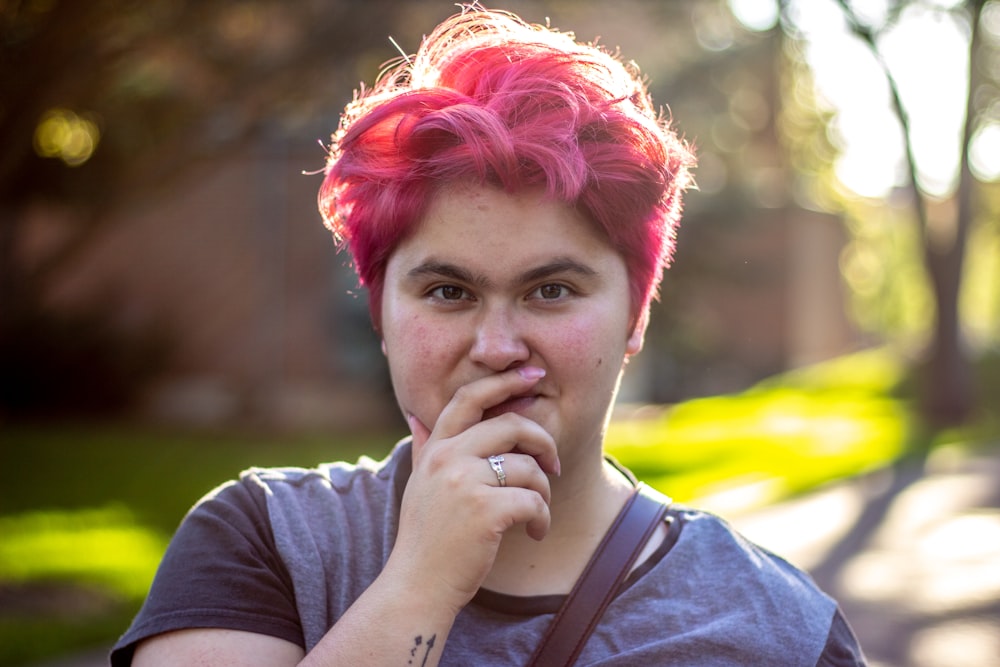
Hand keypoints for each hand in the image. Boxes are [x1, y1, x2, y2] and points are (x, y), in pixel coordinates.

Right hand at [385, 366, 560, 614]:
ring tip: (537, 514)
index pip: (470, 398)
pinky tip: (536, 532)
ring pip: (529, 468)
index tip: (533, 376)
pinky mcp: (486, 510)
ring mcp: (465, 482)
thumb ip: (424, 448)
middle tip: (554, 465)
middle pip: (512, 425)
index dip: (505, 382)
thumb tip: (416, 415)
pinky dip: (543, 518)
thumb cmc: (426, 537)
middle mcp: (448, 458)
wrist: (417, 585)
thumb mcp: (420, 484)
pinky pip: (534, 500)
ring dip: (543, 492)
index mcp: (436, 449)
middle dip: (544, 442)